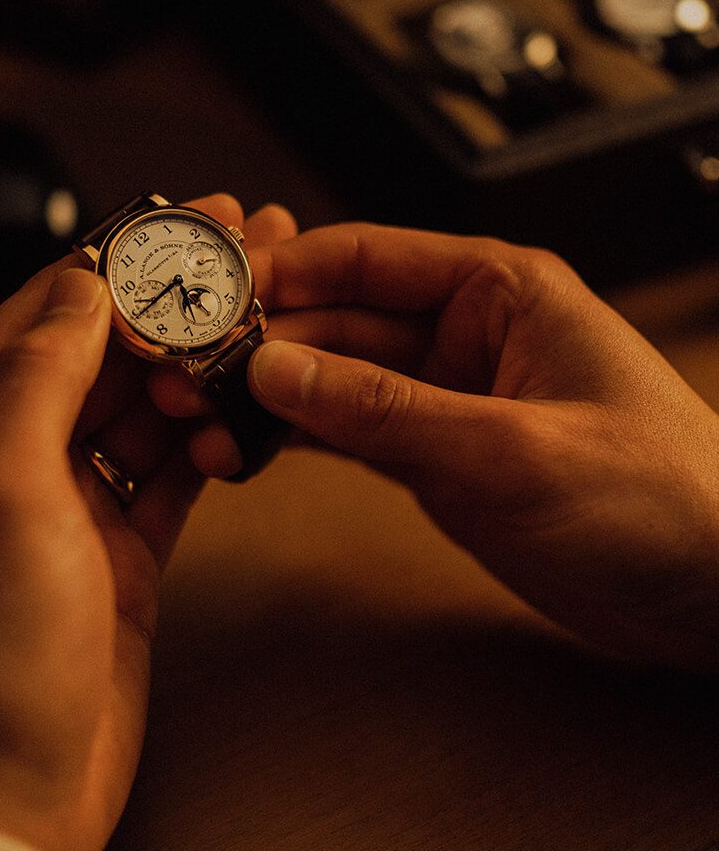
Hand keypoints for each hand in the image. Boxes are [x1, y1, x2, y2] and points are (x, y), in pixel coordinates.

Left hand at [0, 195, 295, 850]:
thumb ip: (39, 376)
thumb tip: (82, 287)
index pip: (49, 310)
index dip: (120, 259)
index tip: (186, 223)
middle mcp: (16, 456)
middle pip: (105, 351)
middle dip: (172, 304)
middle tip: (244, 264)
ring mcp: (71, 505)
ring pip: (143, 408)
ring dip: (195, 371)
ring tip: (253, 334)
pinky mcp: (119, 553)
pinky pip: (169, 472)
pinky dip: (205, 443)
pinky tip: (238, 420)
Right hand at [243, 223, 718, 670]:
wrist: (713, 596)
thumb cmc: (659, 499)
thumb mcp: (513, 448)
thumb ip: (386, 409)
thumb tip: (275, 369)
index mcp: (495, 290)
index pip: (366, 257)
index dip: (284, 270)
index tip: (213, 290)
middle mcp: (460, 332)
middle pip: (335, 319)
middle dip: (261, 342)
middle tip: (188, 368)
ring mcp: (440, 396)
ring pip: (331, 378)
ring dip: (267, 394)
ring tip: (199, 414)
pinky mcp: (431, 453)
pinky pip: (347, 431)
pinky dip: (297, 439)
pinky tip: (244, 448)